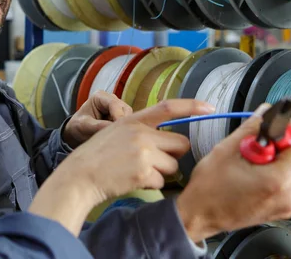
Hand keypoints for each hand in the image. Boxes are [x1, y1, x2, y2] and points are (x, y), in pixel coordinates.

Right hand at [29, 99, 214, 235]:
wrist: (80, 175)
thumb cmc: (98, 156)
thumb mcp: (115, 132)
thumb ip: (140, 131)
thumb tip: (169, 139)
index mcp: (133, 120)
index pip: (168, 107)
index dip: (191, 105)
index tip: (210, 107)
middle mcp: (140, 133)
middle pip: (180, 143)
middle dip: (172, 154)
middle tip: (152, 161)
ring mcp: (142, 152)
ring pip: (174, 165)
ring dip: (161, 172)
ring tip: (137, 171)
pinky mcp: (143, 172)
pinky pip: (162, 181)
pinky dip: (151, 184)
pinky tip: (133, 180)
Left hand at [63, 90, 132, 147]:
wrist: (77, 131)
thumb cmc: (78, 126)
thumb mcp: (84, 126)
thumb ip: (98, 126)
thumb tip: (113, 128)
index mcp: (100, 96)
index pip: (114, 104)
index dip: (119, 117)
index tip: (120, 131)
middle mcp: (111, 99)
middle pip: (125, 110)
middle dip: (123, 123)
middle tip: (119, 137)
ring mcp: (118, 108)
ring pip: (130, 117)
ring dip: (124, 127)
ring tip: (115, 138)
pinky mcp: (122, 117)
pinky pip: (129, 123)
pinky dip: (125, 130)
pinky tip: (119, 138)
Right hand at [176, 104, 290, 242]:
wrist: (200, 214)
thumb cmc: (208, 189)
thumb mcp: (226, 150)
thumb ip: (250, 129)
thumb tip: (265, 113)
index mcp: (278, 180)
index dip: (289, 130)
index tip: (275, 125)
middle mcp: (288, 196)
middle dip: (283, 145)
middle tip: (259, 142)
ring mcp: (287, 205)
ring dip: (281, 158)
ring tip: (255, 159)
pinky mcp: (283, 208)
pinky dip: (278, 172)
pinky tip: (257, 171)